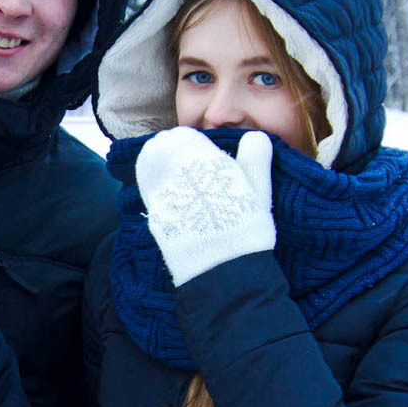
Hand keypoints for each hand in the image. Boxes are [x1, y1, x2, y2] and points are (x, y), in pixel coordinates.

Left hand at [136, 127, 274, 285]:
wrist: (221, 270)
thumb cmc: (246, 230)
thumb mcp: (259, 193)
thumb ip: (255, 161)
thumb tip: (256, 136)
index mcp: (205, 159)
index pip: (182, 136)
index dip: (187, 143)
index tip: (196, 152)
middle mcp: (178, 171)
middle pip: (161, 148)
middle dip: (170, 152)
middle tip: (181, 162)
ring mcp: (161, 192)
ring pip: (150, 166)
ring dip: (158, 166)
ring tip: (174, 178)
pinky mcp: (153, 213)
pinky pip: (148, 190)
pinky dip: (154, 187)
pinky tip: (167, 195)